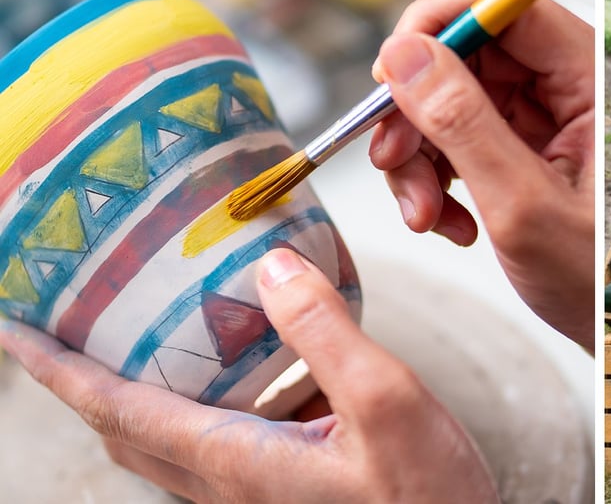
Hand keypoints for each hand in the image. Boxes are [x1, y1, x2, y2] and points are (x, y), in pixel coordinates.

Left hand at [0, 249, 498, 503]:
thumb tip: (270, 269)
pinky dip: (204, 398)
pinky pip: (218, 441)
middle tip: (65, 327)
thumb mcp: (387, 404)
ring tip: (145, 334)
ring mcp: (255, 492)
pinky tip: (254, 363)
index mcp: (238, 461)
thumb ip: (326, 333)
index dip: (57, 368)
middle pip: (125, 430)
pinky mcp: (285, 489)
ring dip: (136, 390)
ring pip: (168, 439)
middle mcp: (229, 483)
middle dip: (82, 380)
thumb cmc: (429, 501)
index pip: (117, 410)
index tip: (13, 326)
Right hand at [369, 0, 594, 350]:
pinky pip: (455, 139)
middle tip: (391, 162)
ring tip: (426, 217)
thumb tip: (405, 54)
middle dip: (416, 111)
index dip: (437, 25)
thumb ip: (462, 124)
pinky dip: (436, 179)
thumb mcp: (521, 205)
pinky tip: (451, 224)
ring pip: (448, 99)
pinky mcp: (519, 150)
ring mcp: (540, 119)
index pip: (504, 3)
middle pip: (464, 54)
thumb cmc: (595, 281)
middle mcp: (565, 87)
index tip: (388, 74)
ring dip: (419, 156)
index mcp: (589, 80)